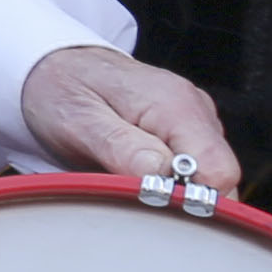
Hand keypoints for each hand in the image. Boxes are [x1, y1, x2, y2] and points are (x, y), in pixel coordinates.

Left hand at [19, 42, 237, 195]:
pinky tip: (132, 176)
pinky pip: (190, 172)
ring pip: (206, 180)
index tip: (152, 208)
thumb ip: (122, 148)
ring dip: (171, 194)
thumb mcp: (79, 120)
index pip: (219, 172)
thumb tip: (163, 176)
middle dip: (182, 202)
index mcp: (175, 105)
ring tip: (123, 181)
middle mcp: (195, 111)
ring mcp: (193, 122)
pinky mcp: (183, 134)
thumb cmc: (61, 88)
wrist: (52, 64)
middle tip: (130, 201)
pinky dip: (166, 184)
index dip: (193, 200)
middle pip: (219, 180)